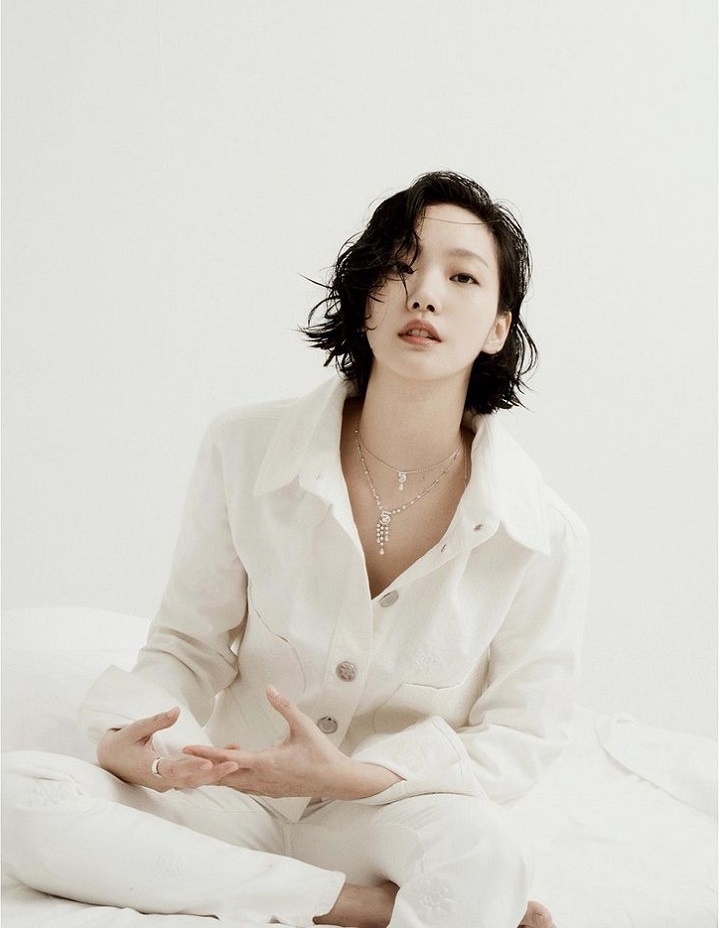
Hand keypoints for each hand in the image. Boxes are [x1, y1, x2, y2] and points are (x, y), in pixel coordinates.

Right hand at [96, 707, 238, 791]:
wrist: (111, 760)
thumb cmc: (122, 743)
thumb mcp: (135, 729)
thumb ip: (156, 721)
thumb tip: (176, 710)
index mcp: (150, 769)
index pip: (174, 771)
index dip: (191, 767)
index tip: (208, 763)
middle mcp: (161, 780)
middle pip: (190, 779)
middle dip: (213, 773)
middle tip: (235, 764)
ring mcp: (167, 783)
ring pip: (194, 780)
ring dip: (214, 772)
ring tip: (236, 760)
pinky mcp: (172, 780)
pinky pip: (193, 777)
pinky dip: (208, 771)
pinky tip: (224, 760)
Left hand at [183, 685, 402, 799]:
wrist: (335, 779)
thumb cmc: (320, 752)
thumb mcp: (303, 725)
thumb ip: (284, 706)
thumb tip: (269, 687)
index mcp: (266, 762)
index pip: (228, 758)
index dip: (206, 752)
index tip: (188, 747)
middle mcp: (261, 779)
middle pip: (222, 775)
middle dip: (202, 767)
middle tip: (183, 759)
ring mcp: (265, 788)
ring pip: (232, 784)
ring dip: (217, 772)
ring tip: (206, 759)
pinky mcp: (270, 792)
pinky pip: (244, 787)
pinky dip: (232, 778)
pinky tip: (231, 768)